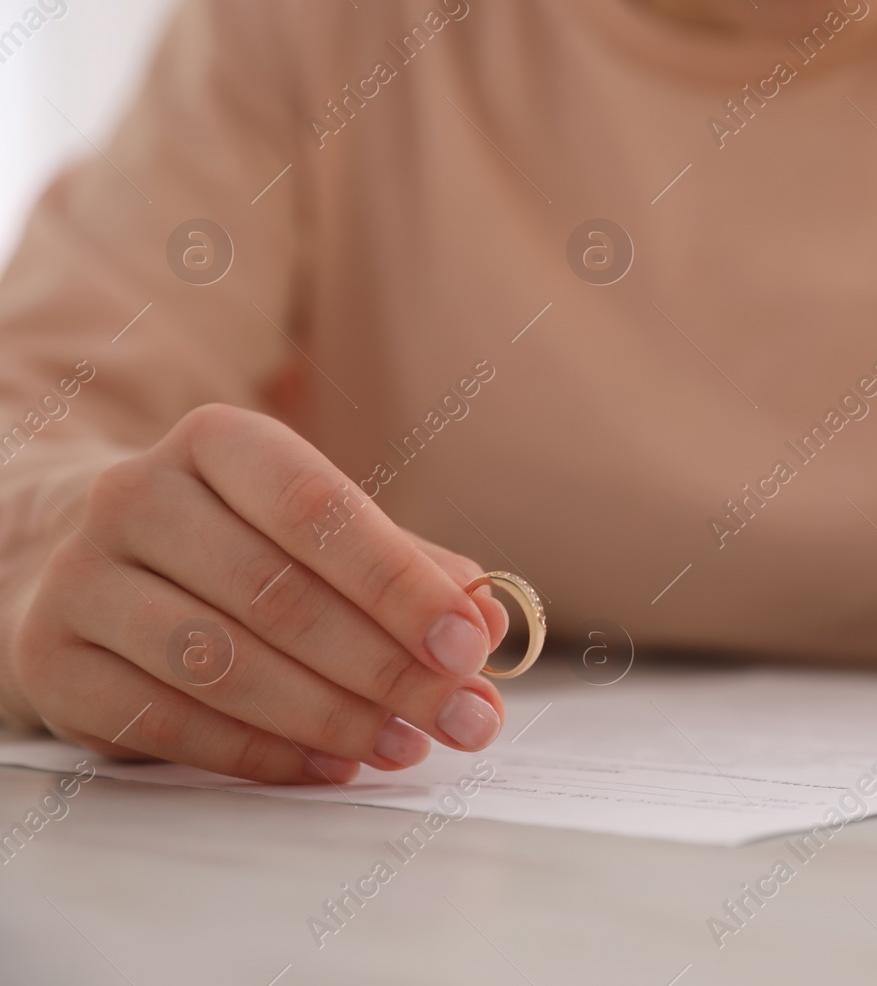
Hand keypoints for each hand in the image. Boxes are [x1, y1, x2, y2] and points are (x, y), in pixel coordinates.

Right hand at [9, 404, 509, 782]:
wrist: (97, 565)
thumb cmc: (242, 544)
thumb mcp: (322, 534)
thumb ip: (410, 571)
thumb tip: (491, 622)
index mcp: (217, 441)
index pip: (318, 508)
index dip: (400, 583)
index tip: (471, 645)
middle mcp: (135, 495)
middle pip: (276, 595)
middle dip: (386, 668)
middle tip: (462, 716)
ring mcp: (81, 580)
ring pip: (222, 664)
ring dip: (332, 718)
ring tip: (406, 746)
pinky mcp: (55, 664)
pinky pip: (169, 723)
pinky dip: (263, 754)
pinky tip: (331, 766)